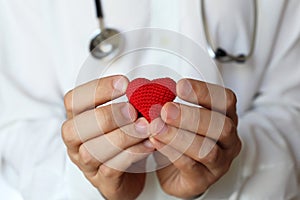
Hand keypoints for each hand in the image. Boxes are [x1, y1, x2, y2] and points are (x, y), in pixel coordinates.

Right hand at [61, 75, 154, 199]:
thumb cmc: (124, 139)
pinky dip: (132, 154)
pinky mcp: (103, 182)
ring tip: (145, 127)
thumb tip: (152, 87)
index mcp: (78, 119)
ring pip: (92, 151)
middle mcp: (77, 142)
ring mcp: (87, 164)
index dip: (97, 90)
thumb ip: (133, 101)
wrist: (130, 173)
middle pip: (75, 129)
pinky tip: (148, 144)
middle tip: (132, 110)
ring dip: (121, 137)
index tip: (124, 84)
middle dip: (106, 116)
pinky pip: (111, 169)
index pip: (74, 101)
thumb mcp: (126, 116)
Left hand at [149, 79, 240, 198]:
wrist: (177, 172)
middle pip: (221, 126)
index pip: (226, 100)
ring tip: (157, 127)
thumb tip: (148, 88)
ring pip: (207, 149)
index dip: (204, 91)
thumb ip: (169, 104)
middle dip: (191, 116)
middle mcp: (228, 140)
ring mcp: (219, 163)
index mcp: (226, 118)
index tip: (179, 86)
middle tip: (165, 110)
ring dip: (179, 136)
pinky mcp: (203, 180)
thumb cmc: (181, 139)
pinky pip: (190, 166)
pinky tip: (155, 141)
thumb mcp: (180, 117)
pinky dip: (171, 152)